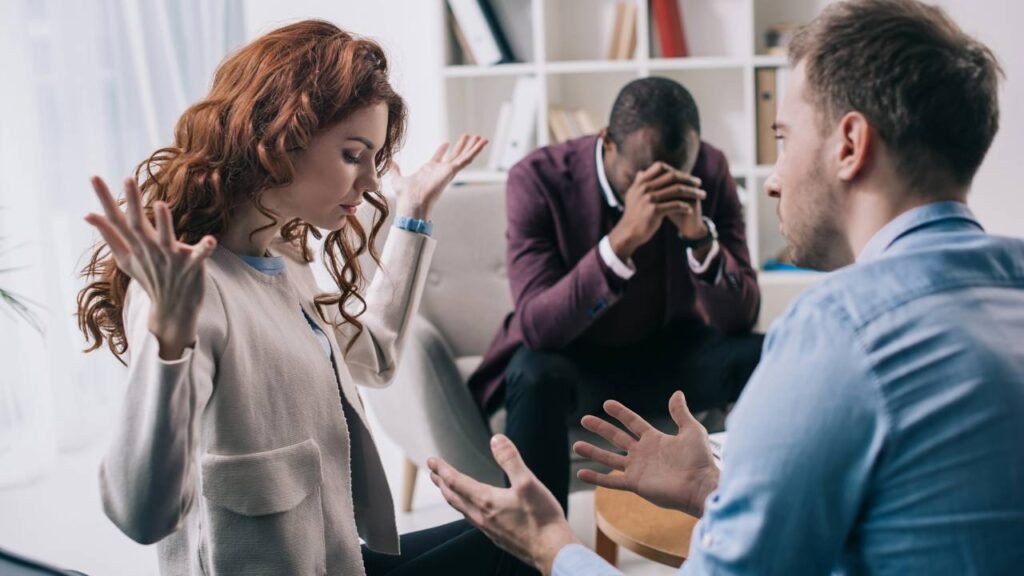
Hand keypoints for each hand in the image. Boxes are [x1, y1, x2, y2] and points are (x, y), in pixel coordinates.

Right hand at [84, 176, 216, 359]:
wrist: (172, 311)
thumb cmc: (150, 278)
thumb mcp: (126, 258)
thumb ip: (109, 235)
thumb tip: (87, 214)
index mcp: (136, 246)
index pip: (116, 220)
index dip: (105, 199)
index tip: (94, 177)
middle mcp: (150, 251)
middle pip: (138, 225)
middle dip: (133, 203)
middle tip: (128, 179)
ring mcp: (171, 260)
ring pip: (166, 241)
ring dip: (164, 224)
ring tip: (159, 204)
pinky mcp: (191, 267)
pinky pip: (199, 258)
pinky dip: (204, 250)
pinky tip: (210, 240)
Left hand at [391, 134, 487, 219]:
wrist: (412, 205)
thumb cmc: (406, 196)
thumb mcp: (397, 179)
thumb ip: (395, 169)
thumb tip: (389, 162)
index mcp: (429, 171)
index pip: (438, 158)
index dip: (441, 150)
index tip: (446, 143)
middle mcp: (440, 171)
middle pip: (455, 155)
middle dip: (462, 146)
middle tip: (468, 136)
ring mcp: (448, 171)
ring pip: (464, 156)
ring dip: (472, 147)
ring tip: (481, 137)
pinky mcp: (452, 171)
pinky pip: (466, 159)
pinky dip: (475, 151)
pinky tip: (482, 143)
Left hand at [428, 435, 576, 574]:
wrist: (552, 550)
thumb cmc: (542, 518)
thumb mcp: (528, 482)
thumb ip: (510, 460)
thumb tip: (496, 440)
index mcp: (486, 501)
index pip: (456, 482)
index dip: (442, 470)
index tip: (432, 461)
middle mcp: (482, 516)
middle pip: (453, 497)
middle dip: (441, 482)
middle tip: (432, 472)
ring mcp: (488, 529)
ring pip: (461, 509)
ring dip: (451, 496)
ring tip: (446, 488)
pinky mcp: (497, 537)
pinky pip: (472, 519)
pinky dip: (464, 508)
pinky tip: (471, 509)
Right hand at [573, 391, 719, 516]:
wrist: (701, 486)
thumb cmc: (700, 460)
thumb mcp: (691, 431)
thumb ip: (680, 413)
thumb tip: (677, 393)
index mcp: (654, 439)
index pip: (633, 422)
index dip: (620, 413)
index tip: (606, 404)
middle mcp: (643, 453)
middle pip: (616, 438)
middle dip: (600, 428)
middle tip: (584, 419)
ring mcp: (638, 469)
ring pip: (609, 459)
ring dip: (593, 452)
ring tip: (576, 446)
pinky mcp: (636, 484)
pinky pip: (611, 481)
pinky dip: (596, 477)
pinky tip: (581, 472)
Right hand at [607, 162, 706, 259]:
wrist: (628, 232)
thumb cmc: (633, 214)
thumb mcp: (632, 196)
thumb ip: (638, 183)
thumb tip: (641, 171)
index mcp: (641, 182)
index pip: (661, 167)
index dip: (676, 170)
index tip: (686, 176)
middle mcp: (644, 188)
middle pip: (672, 177)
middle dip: (688, 179)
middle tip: (699, 184)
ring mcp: (649, 199)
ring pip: (677, 191)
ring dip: (692, 192)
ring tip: (701, 196)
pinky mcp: (654, 211)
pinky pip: (675, 205)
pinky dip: (685, 206)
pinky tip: (690, 209)